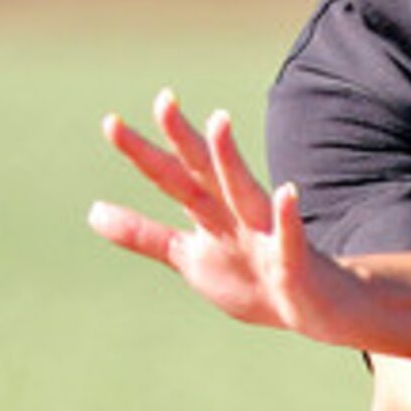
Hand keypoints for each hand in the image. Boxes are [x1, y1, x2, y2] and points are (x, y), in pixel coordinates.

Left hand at [89, 92, 344, 339]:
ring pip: (245, 191)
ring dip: (231, 160)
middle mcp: (235, 212)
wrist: (318, 310)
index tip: (110, 123)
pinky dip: (287, 216)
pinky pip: (290, 236)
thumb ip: (145, 235)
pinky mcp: (293, 260)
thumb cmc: (254, 279)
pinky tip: (288, 192)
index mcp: (209, 212)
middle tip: (163, 100)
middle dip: (184, 138)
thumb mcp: (191, 258)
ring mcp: (265, 233)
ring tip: (219, 122)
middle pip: (204, 171)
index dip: (142, 153)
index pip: (171, 176)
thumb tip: (92, 212)